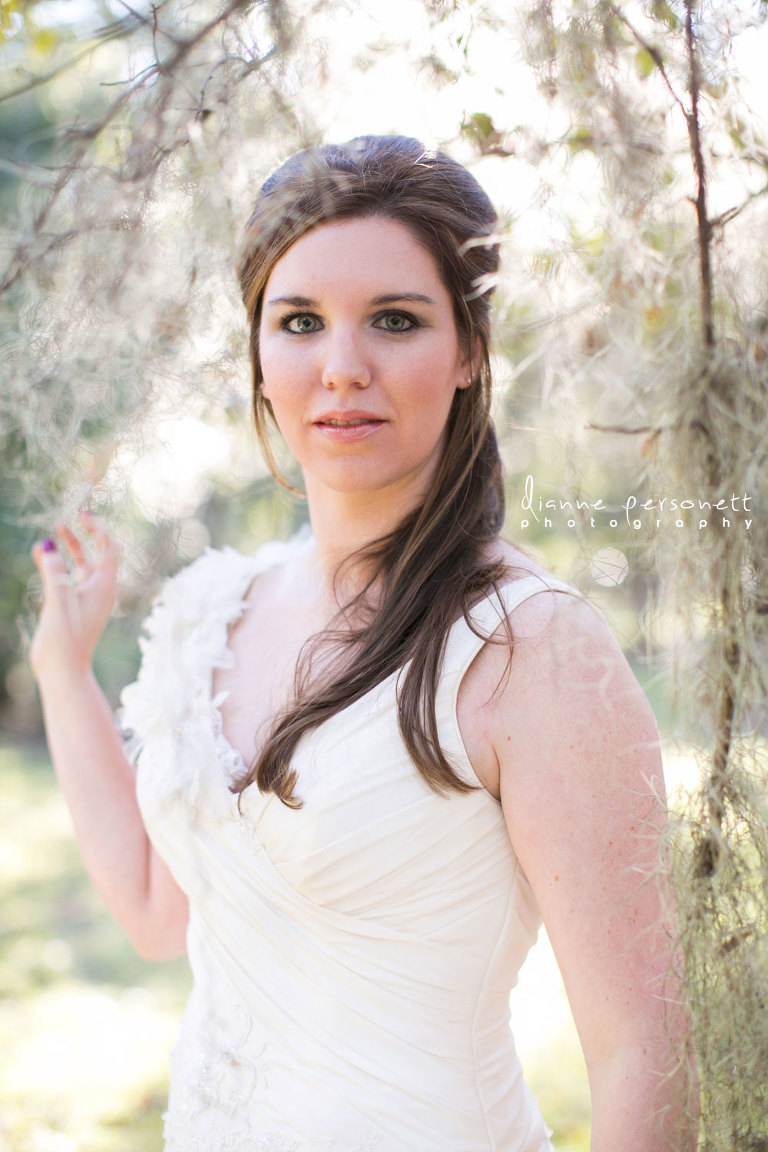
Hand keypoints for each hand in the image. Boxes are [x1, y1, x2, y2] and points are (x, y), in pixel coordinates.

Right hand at [30, 512, 119, 681]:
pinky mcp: (72, 605)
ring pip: (83, 564)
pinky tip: (44, 553)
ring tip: (58, 527)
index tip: (84, 516)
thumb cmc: (65, 639)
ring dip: (72, 546)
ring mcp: (86, 597)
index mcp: (105, 587)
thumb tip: (48, 546)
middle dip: (88, 533)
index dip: (100, 529)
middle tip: (77, 515)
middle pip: (99, 553)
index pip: (109, 549)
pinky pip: (68, 577)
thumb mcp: (58, 601)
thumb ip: (53, 572)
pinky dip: (59, 563)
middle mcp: (100, 590)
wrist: (63, 670)